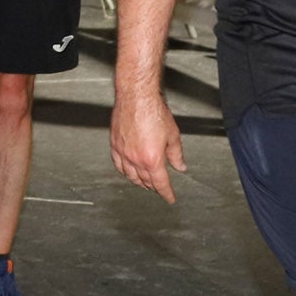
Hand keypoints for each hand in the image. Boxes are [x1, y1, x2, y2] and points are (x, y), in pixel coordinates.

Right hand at [109, 83, 187, 202]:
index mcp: (152, 159)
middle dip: (154, 187)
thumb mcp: (173, 135)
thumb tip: (180, 166)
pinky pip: (118, 164)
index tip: (170, 198)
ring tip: (144, 183)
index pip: (160, 183)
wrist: (136, 97)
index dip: (167, 193)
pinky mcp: (114, 145)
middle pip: (145, 181)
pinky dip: (123, 171)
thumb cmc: (153, 111)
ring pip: (130, 175)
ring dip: (139, 182)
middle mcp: (136, 159)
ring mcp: (123, 153)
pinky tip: (126, 171)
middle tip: (159, 188)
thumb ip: (176, 154)